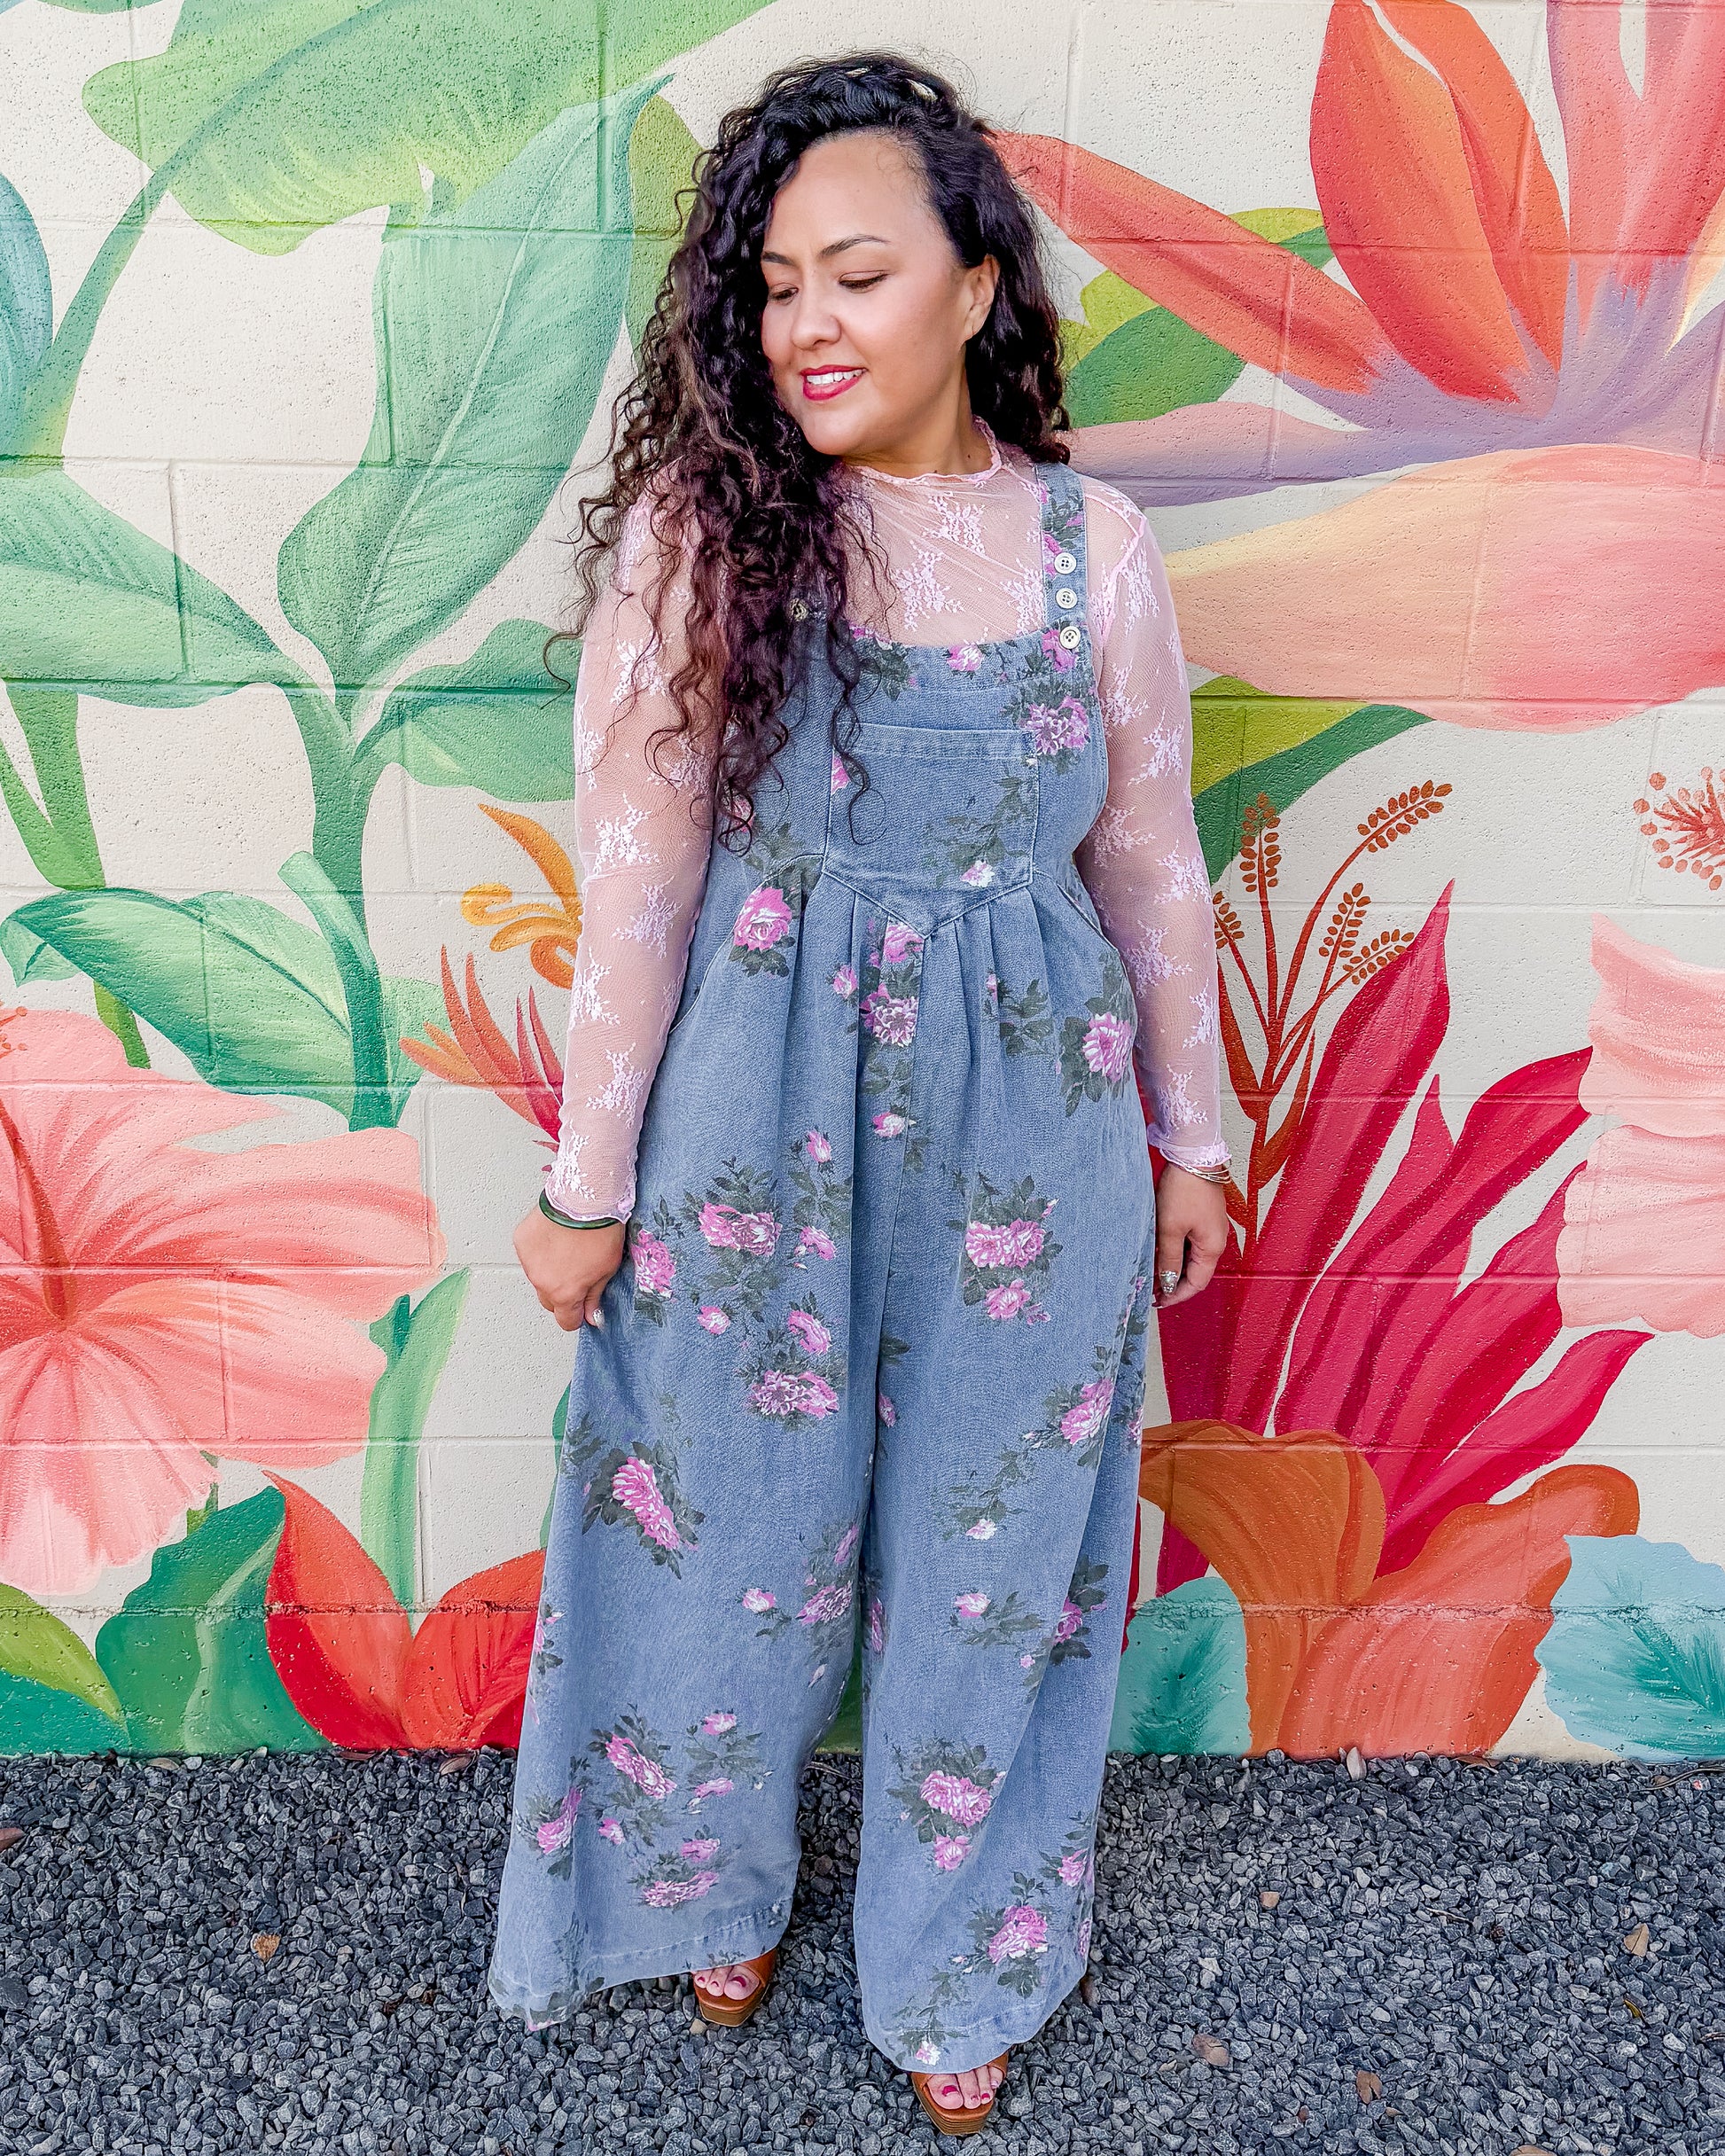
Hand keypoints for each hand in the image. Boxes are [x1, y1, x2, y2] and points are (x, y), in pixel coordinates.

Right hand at [514, 1207, 626, 1331]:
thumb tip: (592, 1316)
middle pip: (549, 1301)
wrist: (584, 1198)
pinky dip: (540, 1252)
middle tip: (577, 1274)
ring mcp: (528, 1261)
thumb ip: (595, 1296)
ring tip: (567, 1250)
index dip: (576, 1316)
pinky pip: (529, 1256)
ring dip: (549, 1271)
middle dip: (562, 1294)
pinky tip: (554, 1238)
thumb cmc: (599, 1231)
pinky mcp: (521, 1241)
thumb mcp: (607, 1269)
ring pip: (537, 1277)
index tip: (582, 1308)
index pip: (565, 1321)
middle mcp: (542, 1282)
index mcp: (565, 1293)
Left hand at [1152, 1165, 1229, 1308]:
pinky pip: (1191, 1241)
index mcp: (1212, 1247)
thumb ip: (1170, 1259)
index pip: (1197, 1283)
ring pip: (1192, 1257)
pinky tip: (1160, 1249)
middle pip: (1196, 1272)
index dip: (1178, 1296)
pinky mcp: (1204, 1216)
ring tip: (1151, 1270)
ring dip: (1174, 1265)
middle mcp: (1216, 1240)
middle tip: (1150, 1288)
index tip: (1158, 1301)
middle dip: (1174, 1282)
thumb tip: (1168, 1282)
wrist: (1194, 1155)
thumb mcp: (1170, 1229)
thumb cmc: (1184, 1190)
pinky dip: (1176, 1250)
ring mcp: (1211, 1227)